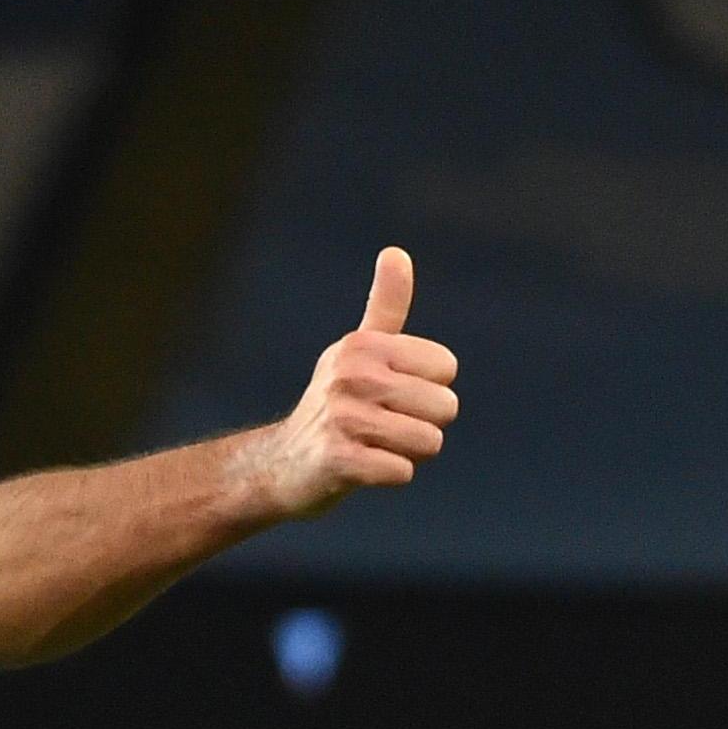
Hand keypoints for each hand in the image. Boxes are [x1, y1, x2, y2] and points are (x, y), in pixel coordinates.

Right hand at [243, 247, 459, 518]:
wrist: (281, 465)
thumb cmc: (334, 406)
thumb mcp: (357, 351)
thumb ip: (385, 306)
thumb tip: (396, 251)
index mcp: (363, 346)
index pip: (446, 367)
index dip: (428, 390)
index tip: (390, 396)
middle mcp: (352, 374)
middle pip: (446, 407)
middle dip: (424, 426)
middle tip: (382, 428)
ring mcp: (342, 417)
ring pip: (428, 442)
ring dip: (409, 454)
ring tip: (373, 448)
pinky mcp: (338, 460)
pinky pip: (402, 472)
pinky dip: (390, 476)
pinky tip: (362, 469)